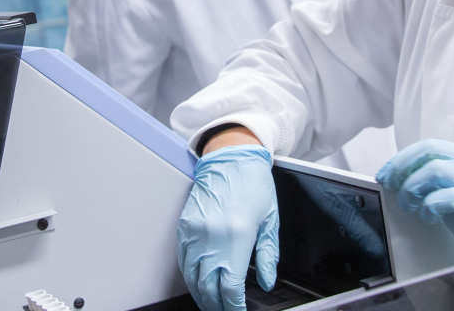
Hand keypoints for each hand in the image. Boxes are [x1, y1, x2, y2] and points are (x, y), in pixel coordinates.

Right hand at [178, 144, 279, 310]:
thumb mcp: (270, 221)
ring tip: (211, 304)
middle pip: (208, 287)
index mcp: (237, 236)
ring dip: (201, 295)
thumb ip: (268, 256)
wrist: (230, 158)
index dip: (234, 306)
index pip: (230, 287)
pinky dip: (190, 277)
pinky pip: (183, 261)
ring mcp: (195, 232)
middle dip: (216, 305)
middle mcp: (213, 236)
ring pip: (192, 277)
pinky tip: (198, 284)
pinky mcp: (185, 227)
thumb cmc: (253, 184)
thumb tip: (266, 280)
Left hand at [377, 139, 453, 256]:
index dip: (404, 157)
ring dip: (412, 189)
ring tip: (410, 206)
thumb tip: (401, 174)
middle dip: (402, 166)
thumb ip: (439, 177)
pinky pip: (440, 197)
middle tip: (390, 184)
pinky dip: (427, 206)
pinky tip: (429, 216)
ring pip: (432, 170)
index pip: (431, 145)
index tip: (388, 172)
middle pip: (429, 150)